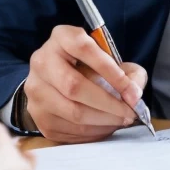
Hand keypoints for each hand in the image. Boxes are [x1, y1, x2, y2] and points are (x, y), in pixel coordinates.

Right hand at [24, 25, 147, 143]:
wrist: (54, 80)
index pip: (84, 49)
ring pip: (73, 112)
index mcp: (61, 38)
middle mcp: (42, 61)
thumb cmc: (87, 66)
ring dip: (104, 121)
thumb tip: (134, 94)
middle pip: (74, 86)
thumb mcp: (109, 59)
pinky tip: (105, 126)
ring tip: (121, 120)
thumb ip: (129, 72)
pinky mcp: (37, 115)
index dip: (111, 71)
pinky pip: (69, 129)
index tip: (131, 91)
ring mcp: (35, 90)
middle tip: (129, 112)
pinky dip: (93, 132)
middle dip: (109, 103)